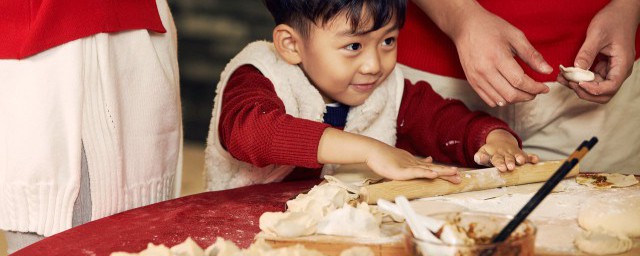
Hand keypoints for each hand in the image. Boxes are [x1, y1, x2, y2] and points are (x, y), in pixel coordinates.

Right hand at [317, 128, 459, 182]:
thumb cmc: (385, 157)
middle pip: (434, 169)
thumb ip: (416, 162)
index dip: (444, 172)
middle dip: (447, 173)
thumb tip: (429, 160)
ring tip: (453, 174)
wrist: (373, 151)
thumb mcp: (402, 160)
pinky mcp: (402, 171)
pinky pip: (416, 172)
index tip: (456, 174)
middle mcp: (414, 164)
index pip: (432, 168)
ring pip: (428, 170)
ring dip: (441, 172)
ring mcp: (409, 166)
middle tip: (460, 178)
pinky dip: (426, 173)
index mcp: (414, 163)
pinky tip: (434, 174)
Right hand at [445, 2, 551, 106]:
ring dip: (516, 100)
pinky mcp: (471, 81)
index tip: (544, 88)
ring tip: (524, 92)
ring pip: (500, 100)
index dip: (535, 88)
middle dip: (528, 96)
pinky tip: (508, 92)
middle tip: (536, 91)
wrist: (466, 26)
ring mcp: (476, 78)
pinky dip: (502, 100)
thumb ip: (532, 55)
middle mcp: (485, 70)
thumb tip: (547, 71)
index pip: (520, 81)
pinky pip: (489, 99)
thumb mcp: (515, 36)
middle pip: (511, 94)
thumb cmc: (491, 28)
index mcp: (498, 57)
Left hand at [474, 129, 538, 171]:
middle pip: (508, 158)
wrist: (500, 141)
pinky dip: (532, 157)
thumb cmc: (491, 152)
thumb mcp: (483, 153)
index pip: (497, 159)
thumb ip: (480, 157)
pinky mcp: (521, 153)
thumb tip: (479, 158)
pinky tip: (536, 160)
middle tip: (511, 167)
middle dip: (510, 162)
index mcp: (495, 154)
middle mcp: (505, 153)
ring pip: (518, 155)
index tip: (502, 168)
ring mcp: (514, 153)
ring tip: (521, 162)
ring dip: (520, 158)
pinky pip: (528, 155)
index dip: (499, 164)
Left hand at [558, 0, 639, 102]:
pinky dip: (578, 80)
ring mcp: (611, 70)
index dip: (594, 89)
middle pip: (604, 94)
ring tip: (562, 78)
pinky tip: (565, 75)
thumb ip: (586, 53)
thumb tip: (576, 70)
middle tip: (568, 82)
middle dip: (585, 92)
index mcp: (622, 64)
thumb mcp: (597, 35)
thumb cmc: (613, 20)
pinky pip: (591, 79)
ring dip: (578, 87)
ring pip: (595, 88)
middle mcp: (618, 71)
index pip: (611, 86)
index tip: (578, 83)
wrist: (621, 12)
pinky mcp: (603, 68)